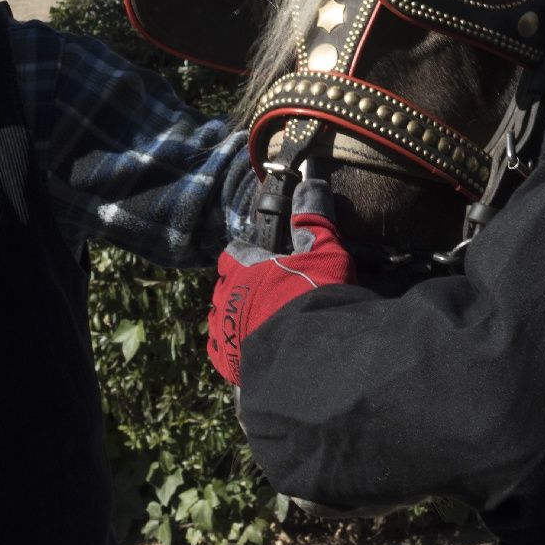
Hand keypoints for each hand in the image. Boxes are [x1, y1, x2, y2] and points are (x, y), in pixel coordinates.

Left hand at [208, 179, 355, 384]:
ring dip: (237, 317)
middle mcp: (226, 298)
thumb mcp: (323, 250)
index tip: (266, 260)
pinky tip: (257, 347)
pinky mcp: (227, 362)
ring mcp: (224, 332)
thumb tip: (310, 182)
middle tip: (270, 293)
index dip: (249, 255)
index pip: (234, 254)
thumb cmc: (316, 296)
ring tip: (264, 322)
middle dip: (242, 287)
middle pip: (226, 286)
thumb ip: (314, 217)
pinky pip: (224, 351)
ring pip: (222, 318)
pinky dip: (237, 347)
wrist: (311, 354)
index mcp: (243, 269)